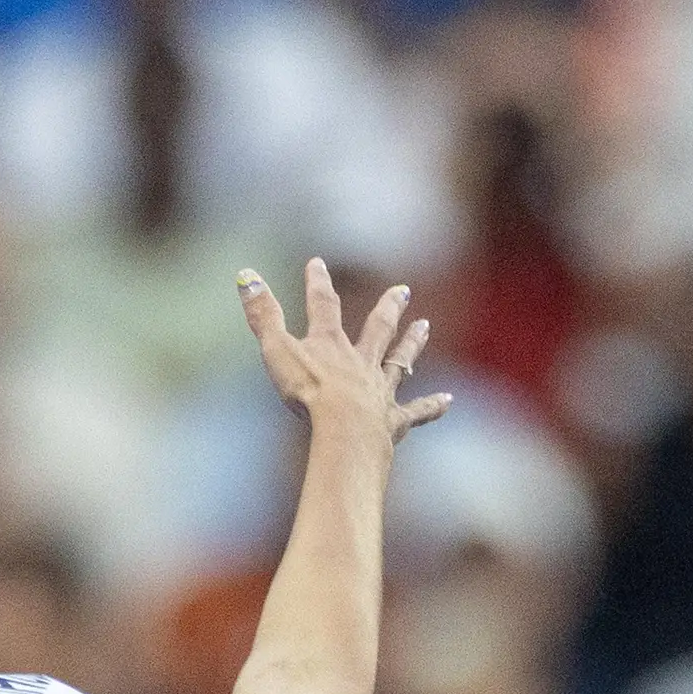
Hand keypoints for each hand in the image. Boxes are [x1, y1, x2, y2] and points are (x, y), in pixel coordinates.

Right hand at [236, 260, 445, 447]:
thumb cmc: (308, 392)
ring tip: (425, 326)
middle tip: (403, 290)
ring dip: (412, 344)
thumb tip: (244, 274)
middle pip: (377, 328)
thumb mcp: (276, 350)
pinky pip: (415, 411)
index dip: (317, 283)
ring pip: (399, 361)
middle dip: (387, 308)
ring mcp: (380, 389)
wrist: (345, 429)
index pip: (322, 306)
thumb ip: (262, 315)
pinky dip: (431, 406)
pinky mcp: (392, 419)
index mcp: (330, 345)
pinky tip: (447, 400)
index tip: (316, 264)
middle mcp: (361, 362)